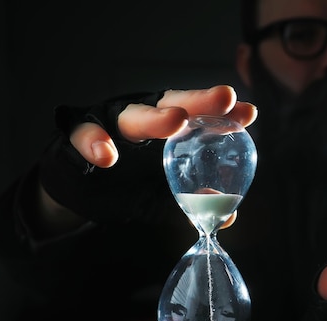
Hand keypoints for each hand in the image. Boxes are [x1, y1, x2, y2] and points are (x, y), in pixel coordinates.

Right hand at [37, 86, 255, 225]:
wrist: (79, 195)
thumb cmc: (127, 187)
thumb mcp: (164, 197)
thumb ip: (192, 202)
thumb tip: (228, 215)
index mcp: (166, 129)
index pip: (199, 117)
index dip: (224, 114)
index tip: (250, 113)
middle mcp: (142, 118)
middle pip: (172, 103)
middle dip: (200, 101)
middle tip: (225, 98)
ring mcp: (109, 123)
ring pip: (132, 115)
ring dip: (154, 118)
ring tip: (175, 121)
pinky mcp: (75, 135)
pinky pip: (83, 134)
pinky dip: (95, 143)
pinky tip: (107, 156)